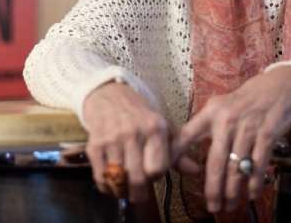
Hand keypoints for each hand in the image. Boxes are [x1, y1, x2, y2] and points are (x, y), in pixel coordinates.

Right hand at [82, 81, 170, 202]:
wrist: (109, 95)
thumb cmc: (140, 115)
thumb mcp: (162, 127)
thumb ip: (178, 152)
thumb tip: (195, 171)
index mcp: (155, 128)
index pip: (158, 168)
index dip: (157, 177)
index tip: (153, 176)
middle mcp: (134, 133)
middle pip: (138, 178)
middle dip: (139, 193)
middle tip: (139, 195)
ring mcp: (112, 139)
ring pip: (119, 179)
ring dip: (122, 190)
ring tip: (125, 189)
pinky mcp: (95, 145)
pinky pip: (100, 176)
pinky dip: (106, 186)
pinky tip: (111, 183)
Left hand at [171, 66, 290, 212]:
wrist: (279, 86)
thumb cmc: (245, 99)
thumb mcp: (221, 105)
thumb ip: (205, 125)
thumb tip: (185, 150)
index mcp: (211, 113)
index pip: (186, 135)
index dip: (174, 154)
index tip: (164, 171)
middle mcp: (226, 121)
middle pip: (215, 162)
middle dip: (213, 189)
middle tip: (212, 207)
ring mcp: (247, 128)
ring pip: (236, 167)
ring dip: (233, 191)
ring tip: (230, 205)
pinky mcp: (267, 134)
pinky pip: (258, 165)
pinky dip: (254, 183)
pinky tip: (251, 194)